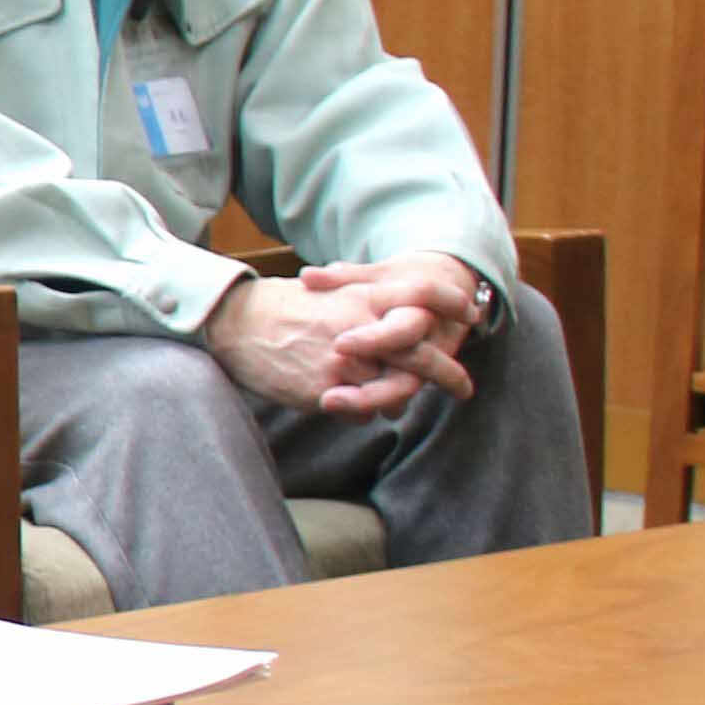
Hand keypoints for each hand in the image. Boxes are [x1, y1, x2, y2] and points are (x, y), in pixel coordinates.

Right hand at [206, 268, 473, 420]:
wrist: (233, 324)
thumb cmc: (277, 308)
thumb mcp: (326, 294)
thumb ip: (361, 306)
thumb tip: (389, 322)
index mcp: (361, 297)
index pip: (421, 295)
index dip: (451, 303)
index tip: (471, 313)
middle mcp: (360, 328)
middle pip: (421, 354)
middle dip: (447, 372)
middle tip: (464, 388)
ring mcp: (345, 361)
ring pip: (394, 389)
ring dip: (401, 398)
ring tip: (399, 405)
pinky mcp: (327, 389)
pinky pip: (361, 409)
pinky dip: (363, 410)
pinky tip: (358, 407)